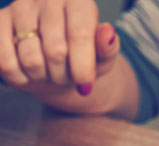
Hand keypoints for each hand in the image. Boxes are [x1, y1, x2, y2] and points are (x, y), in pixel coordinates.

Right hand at [0, 0, 118, 95]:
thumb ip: (108, 48)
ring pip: (31, 60)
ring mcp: (20, 8)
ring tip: (50, 72)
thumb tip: (107, 32)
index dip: (82, 66)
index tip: (85, 84)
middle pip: (56, 51)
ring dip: (43, 77)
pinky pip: (6, 62)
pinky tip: (30, 73)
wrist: (55, 64)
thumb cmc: (83, 58)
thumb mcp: (103, 58)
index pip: (79, 35)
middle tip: (67, 77)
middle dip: (64, 75)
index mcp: (79, 2)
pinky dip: (21, 78)